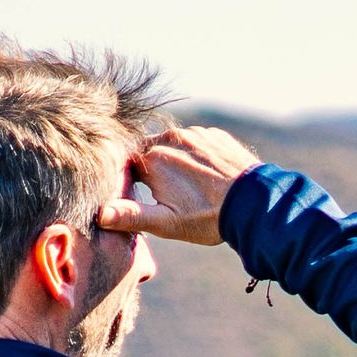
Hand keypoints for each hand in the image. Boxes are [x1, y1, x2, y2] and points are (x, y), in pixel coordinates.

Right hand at [98, 124, 260, 248]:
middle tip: (167, 198)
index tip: (137, 198)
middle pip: (149, 154)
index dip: (128, 182)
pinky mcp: (215, 135)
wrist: (254, 203)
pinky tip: (205, 178)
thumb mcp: (165, 223)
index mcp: (153, 158)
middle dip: (152, 172)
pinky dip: (195, 158)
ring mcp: (196, 133)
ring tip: (188, 190)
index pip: (126, 164)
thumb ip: (131, 216)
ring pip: (173, 147)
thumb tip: (101, 214)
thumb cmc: (207, 217)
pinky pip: (196, 143)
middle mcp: (171, 137)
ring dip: (174, 164)